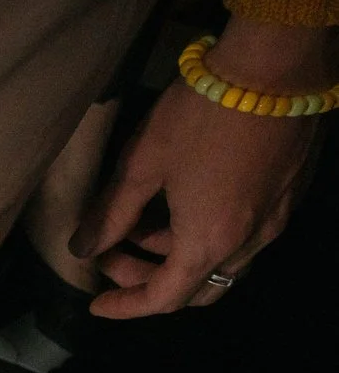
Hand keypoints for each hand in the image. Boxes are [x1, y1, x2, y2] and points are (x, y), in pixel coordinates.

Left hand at [71, 17, 330, 316]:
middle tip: (111, 256)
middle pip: (198, 287)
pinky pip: (245, 234)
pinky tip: (182, 205)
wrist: (276, 66)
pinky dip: (208, 234)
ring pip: (223, 261)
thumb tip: (83, 249)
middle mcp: (250, 242)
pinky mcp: (290, 192)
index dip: (126, 306)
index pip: (164, 298)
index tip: (95, 304)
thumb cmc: (200, 116)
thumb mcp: (142, 164)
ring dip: (177, 255)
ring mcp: (276, 218)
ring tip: (139, 224)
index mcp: (209, 242)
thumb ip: (111, 213)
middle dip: (149, 280)